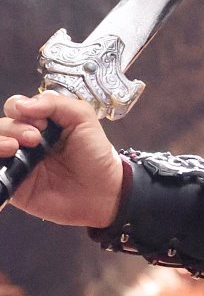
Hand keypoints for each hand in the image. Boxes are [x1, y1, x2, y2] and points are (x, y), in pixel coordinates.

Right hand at [0, 92, 123, 227]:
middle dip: (13, 127)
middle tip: (34, 139)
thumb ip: (56, 104)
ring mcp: (18, 161)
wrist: (101, 192)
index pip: (16, 107)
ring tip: (14, 148)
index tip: (41, 122)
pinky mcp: (13, 183)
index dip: (21, 108)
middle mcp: (26, 140)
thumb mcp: (83, 118)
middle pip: (2, 125)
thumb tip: (23, 104)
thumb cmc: (95, 155)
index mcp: (41, 122)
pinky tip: (7, 159)